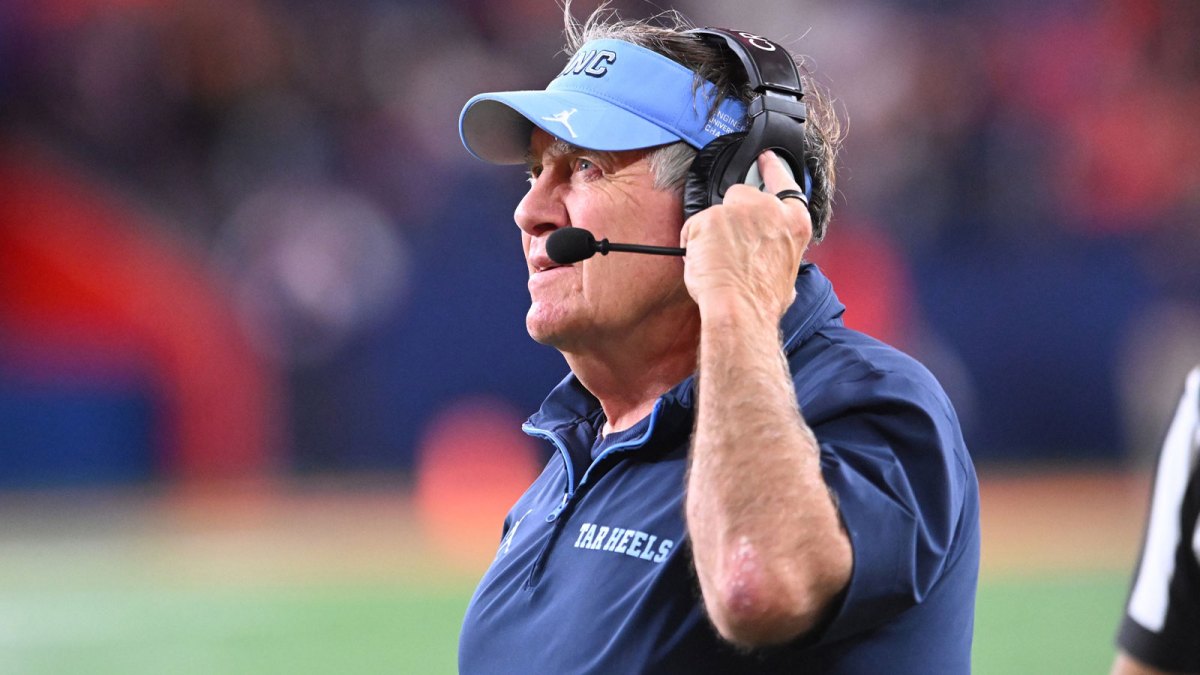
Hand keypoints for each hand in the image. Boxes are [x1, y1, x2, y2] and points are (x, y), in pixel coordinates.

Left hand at [680, 150, 812, 322]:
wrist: (739, 311)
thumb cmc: (761, 301)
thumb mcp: (787, 275)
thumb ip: (780, 254)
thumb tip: (774, 260)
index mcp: (794, 223)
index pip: (784, 182)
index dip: (773, 168)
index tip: (766, 159)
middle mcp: (769, 209)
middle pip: (742, 196)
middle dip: (732, 216)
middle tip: (727, 247)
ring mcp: (739, 210)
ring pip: (715, 213)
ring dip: (711, 233)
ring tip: (716, 262)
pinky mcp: (710, 218)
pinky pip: (693, 227)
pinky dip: (691, 244)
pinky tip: (702, 264)